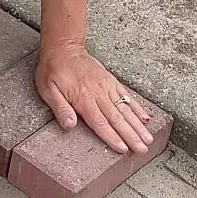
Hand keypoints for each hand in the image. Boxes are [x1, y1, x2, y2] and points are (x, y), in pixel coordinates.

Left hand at [35, 40, 153, 154]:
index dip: (112, 137)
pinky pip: (126, 96)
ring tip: (148, 139)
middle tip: (143, 149)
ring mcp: (106, 87)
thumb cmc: (53, 70)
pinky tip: (144, 119)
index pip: (100, 123)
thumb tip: (69, 126)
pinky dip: (136, 108)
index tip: (124, 148)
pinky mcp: (110, 81)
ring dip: (138, 126)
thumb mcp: (48, 90)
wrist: (64, 48)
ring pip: (125, 109)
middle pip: (117, 119)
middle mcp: (98, 94)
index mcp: (83, 99)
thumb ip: (60, 108)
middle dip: (131, 136)